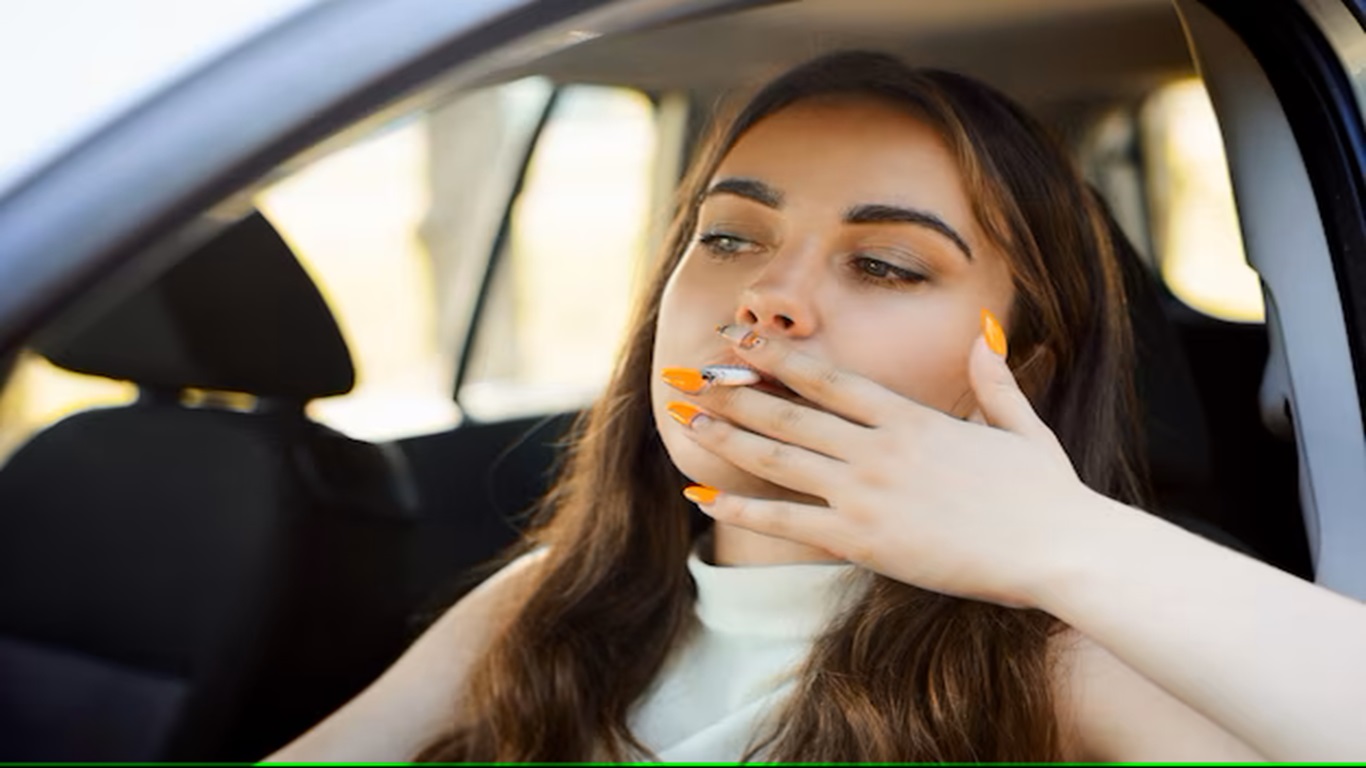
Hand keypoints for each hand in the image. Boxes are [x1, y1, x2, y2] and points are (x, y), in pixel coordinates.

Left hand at [666, 319, 1099, 607]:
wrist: (1060, 548)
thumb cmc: (1047, 494)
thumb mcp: (1020, 426)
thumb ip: (993, 380)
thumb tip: (986, 335)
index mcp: (912, 419)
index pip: (831, 379)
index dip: (780, 357)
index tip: (742, 340)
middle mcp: (880, 449)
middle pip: (792, 412)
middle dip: (736, 391)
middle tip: (690, 375)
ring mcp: (868, 494)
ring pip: (781, 458)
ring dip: (729, 436)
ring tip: (686, 418)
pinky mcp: (864, 541)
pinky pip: (788, 522)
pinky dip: (742, 506)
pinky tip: (704, 493)